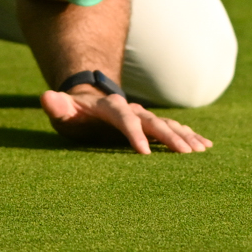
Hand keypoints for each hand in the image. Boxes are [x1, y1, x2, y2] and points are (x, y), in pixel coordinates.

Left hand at [40, 87, 212, 154]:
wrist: (90, 101)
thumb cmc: (74, 113)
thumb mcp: (63, 110)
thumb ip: (57, 106)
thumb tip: (46, 97)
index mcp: (110, 108)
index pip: (124, 119)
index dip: (134, 134)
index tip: (144, 153)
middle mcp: (131, 109)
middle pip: (153, 121)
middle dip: (170, 136)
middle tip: (186, 153)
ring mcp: (144, 115)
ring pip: (167, 124)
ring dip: (184, 136)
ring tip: (201, 150)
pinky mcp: (151, 123)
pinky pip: (173, 127)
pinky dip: (189, 134)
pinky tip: (204, 145)